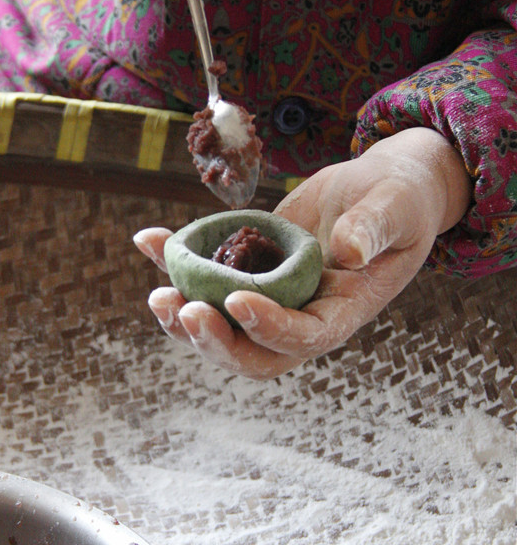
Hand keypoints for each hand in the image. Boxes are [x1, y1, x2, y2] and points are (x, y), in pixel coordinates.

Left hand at [134, 129, 471, 378]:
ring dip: (184, 320)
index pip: (303, 337)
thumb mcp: (395, 207)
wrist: (380, 191)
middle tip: (183, 308)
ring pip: (220, 330)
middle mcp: (301, 317)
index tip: (236, 299)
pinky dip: (172, 265)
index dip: (268, 326)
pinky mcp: (247, 274)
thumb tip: (346, 250)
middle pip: (252, 353)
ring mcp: (270, 300)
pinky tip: (146, 239)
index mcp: (342, 313)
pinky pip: (205, 281)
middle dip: (214, 340)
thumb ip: (373, 228)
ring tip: (156, 294)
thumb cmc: (398, 200)